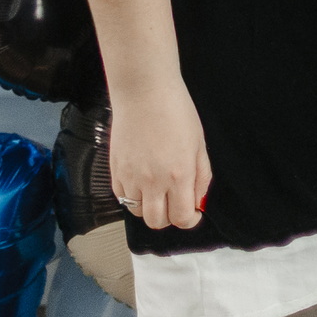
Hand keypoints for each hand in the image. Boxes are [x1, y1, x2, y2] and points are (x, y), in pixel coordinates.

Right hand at [108, 83, 211, 230]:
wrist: (144, 93)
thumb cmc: (176, 112)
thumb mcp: (199, 145)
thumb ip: (201, 177)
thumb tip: (199, 201)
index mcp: (179, 175)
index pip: (181, 217)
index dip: (189, 220)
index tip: (192, 213)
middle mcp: (153, 181)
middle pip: (157, 222)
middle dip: (169, 218)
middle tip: (175, 204)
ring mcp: (131, 177)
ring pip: (137, 212)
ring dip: (150, 208)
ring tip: (158, 191)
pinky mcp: (115, 171)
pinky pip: (122, 197)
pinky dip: (133, 197)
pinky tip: (142, 182)